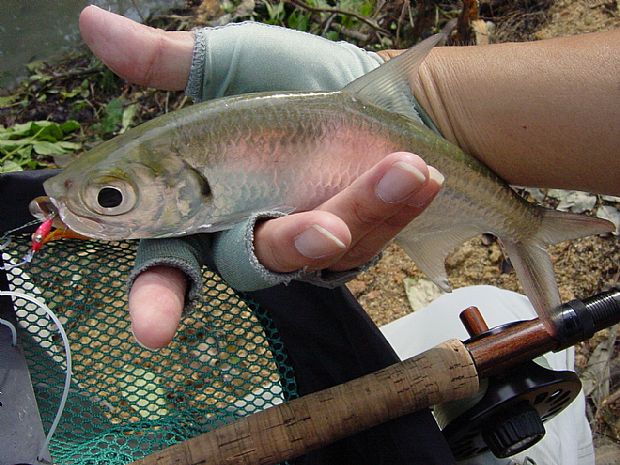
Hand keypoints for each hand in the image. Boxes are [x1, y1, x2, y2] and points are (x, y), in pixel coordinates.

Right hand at [79, 6, 442, 348]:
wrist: (372, 93)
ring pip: (320, 251)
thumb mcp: (228, 65)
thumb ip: (165, 62)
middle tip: (328, 231)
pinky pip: (371, 238)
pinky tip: (419, 172)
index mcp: (204, 203)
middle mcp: (249, 232)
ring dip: (362, 209)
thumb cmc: (291, 83)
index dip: (157, 299)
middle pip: (252, 270)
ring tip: (403, 167)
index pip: (169, 262)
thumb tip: (91, 22)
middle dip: (291, 250)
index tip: (153, 331)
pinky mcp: (356, 242)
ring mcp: (304, 240)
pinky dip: (395, 204)